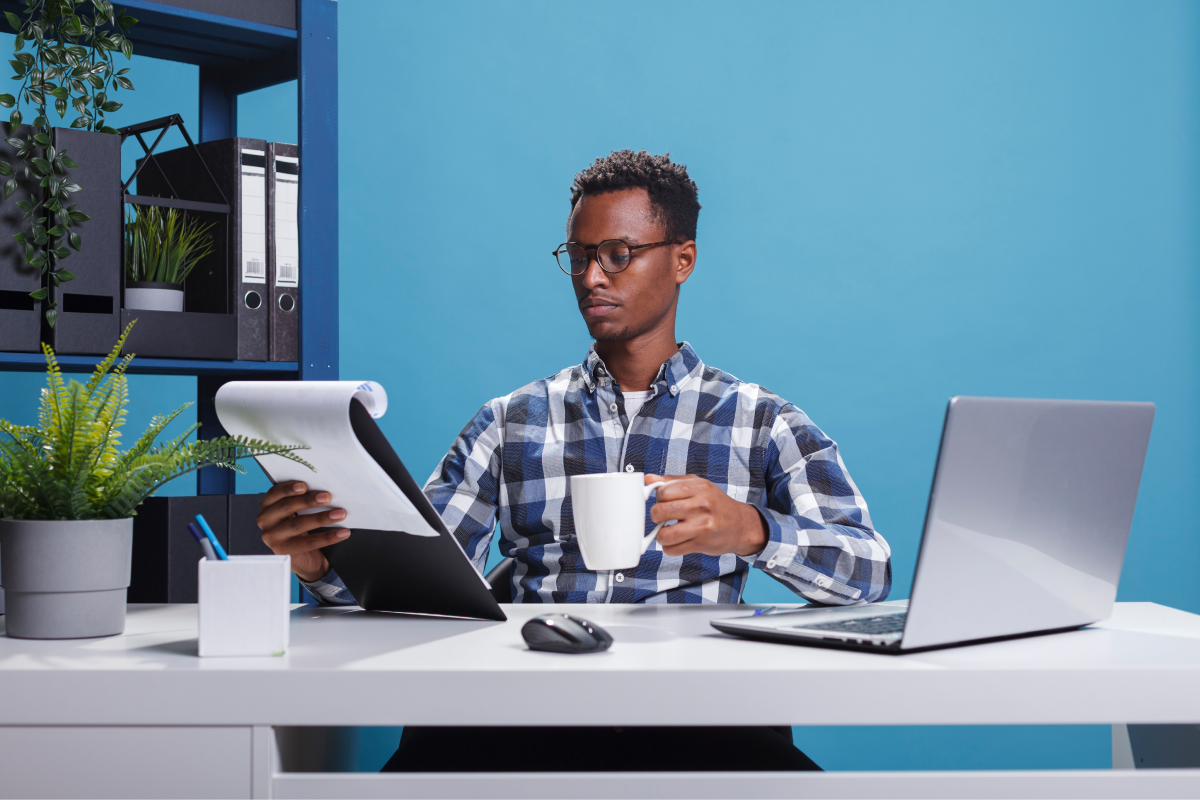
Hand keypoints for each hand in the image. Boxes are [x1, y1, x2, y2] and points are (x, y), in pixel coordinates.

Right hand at [256, 481, 350, 581]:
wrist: (303, 557)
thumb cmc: (301, 526)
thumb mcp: (298, 511)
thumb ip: (303, 499)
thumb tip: (325, 490)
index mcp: (268, 505)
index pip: (275, 493)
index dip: (288, 488)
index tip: (305, 485)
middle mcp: (265, 520)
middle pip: (286, 507)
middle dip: (308, 501)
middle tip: (328, 497)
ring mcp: (272, 537)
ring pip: (297, 525)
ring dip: (321, 518)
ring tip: (340, 514)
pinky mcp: (283, 551)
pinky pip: (308, 543)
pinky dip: (328, 537)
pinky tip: (342, 533)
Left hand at [646, 473, 767, 556]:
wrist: (741, 525)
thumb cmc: (716, 504)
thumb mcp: (698, 485)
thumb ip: (672, 481)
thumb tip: (648, 478)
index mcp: (699, 487)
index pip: (663, 492)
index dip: (658, 498)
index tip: (664, 502)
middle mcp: (701, 505)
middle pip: (659, 512)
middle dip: (656, 517)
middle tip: (663, 518)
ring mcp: (702, 526)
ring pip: (664, 535)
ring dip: (661, 535)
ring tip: (669, 531)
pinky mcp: (702, 544)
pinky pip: (672, 549)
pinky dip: (669, 548)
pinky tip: (677, 541)